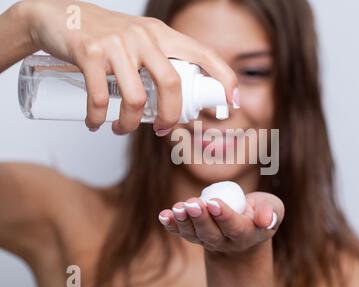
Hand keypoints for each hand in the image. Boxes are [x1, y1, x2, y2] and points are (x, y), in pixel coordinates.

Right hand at [18, 0, 236, 134]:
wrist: (57, 16)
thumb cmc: (105, 35)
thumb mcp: (140, 40)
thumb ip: (160, 62)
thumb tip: (180, 100)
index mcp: (162, 35)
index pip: (204, 54)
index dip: (224, 78)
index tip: (232, 102)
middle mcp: (144, 36)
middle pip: (172, 84)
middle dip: (170, 116)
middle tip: (162, 130)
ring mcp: (116, 44)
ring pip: (135, 98)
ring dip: (129, 124)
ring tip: (120, 128)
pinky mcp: (89, 52)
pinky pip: (100, 98)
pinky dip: (97, 118)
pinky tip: (95, 123)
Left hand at [158, 192, 284, 253]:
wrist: (245, 225)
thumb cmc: (260, 212)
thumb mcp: (273, 208)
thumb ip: (272, 212)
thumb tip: (266, 220)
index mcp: (246, 234)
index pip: (234, 227)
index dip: (223, 216)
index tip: (213, 202)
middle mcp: (225, 241)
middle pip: (210, 234)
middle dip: (200, 219)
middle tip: (192, 204)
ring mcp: (208, 240)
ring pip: (194, 234)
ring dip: (184, 222)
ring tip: (178, 208)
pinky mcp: (195, 234)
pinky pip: (181, 232)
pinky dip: (171, 225)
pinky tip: (163, 215)